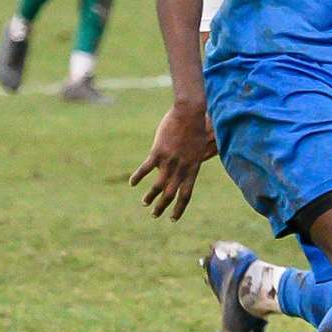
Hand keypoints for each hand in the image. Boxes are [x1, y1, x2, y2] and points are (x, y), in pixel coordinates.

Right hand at [129, 101, 216, 220]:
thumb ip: (190, 161)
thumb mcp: (198, 148)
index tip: (172, 218)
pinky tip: (132, 183)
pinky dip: (138, 177)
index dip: (179, 208)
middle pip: (171, 194)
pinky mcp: (158, 152)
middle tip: (155, 215)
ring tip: (145, 204)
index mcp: (193, 169)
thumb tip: (185, 169)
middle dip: (162, 207)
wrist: (190, 113)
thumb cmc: (196, 128)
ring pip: (158, 186)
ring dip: (150, 197)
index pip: (186, 194)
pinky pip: (146, 168)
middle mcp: (181, 169)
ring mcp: (169, 161)